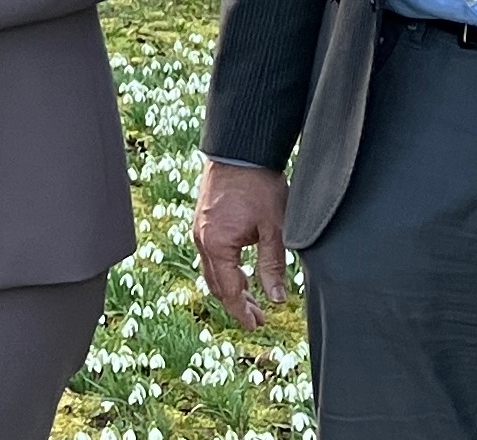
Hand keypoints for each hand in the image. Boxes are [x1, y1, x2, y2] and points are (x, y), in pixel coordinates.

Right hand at [190, 161, 293, 328]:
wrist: (241, 151)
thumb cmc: (259, 185)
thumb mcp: (274, 229)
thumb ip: (273, 266)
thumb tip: (277, 298)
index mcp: (217, 245)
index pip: (229, 291)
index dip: (242, 311)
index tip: (256, 325)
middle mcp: (202, 240)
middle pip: (216, 284)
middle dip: (236, 303)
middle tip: (257, 317)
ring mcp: (200, 230)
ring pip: (212, 270)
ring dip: (231, 286)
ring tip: (252, 297)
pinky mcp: (203, 220)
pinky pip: (210, 254)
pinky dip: (225, 269)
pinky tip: (240, 269)